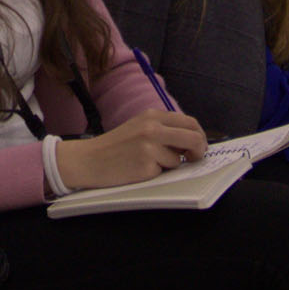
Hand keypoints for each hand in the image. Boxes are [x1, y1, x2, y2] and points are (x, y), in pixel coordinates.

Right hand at [55, 109, 206, 190]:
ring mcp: (150, 145)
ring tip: (147, 163)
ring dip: (169, 165)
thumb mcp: (139, 127)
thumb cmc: (115, 147)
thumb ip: (163, 129)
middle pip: (193, 137)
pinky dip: (156, 174)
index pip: (189, 122)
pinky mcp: (146, 164)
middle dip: (199, 151)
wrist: (89, 160)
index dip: (199, 136)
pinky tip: (139, 170)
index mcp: (152, 115)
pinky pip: (164, 172)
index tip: (198, 146)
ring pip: (178, 159)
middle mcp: (152, 127)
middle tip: (194, 159)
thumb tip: (191, 141)